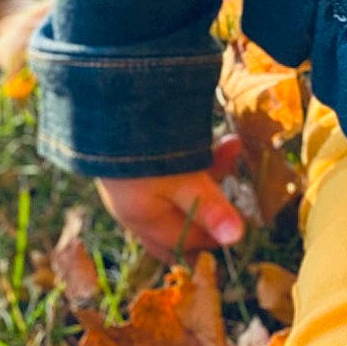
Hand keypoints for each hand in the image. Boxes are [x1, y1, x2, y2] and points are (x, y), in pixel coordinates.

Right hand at [96, 136, 245, 263]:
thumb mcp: (182, 180)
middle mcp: (136, 209)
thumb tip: (237, 238)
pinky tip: (210, 138)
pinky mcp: (134, 164)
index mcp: (144, 221)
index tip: (245, 220)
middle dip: (211, 208)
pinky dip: (192, 160)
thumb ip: (210, 208)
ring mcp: (133, 186)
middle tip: (239, 194)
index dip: (217, 234)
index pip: (186, 243)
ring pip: (180, 191)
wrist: (101, 102)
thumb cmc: (142, 149)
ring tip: (233, 144)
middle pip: (181, 223)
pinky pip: (171, 173)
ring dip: (209, 172)